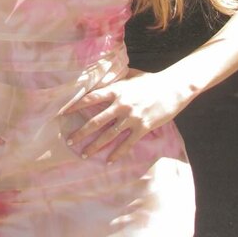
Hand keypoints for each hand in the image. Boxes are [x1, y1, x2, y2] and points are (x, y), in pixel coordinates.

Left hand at [60, 69, 179, 163]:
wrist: (173, 88)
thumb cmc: (152, 80)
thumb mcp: (132, 75)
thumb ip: (117, 78)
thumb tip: (105, 76)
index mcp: (117, 90)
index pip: (91, 98)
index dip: (76, 105)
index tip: (63, 112)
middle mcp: (121, 104)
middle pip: (96, 121)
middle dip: (81, 132)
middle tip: (69, 141)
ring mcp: (132, 117)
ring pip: (109, 135)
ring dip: (95, 146)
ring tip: (84, 154)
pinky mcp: (142, 127)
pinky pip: (127, 144)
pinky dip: (117, 153)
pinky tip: (109, 161)